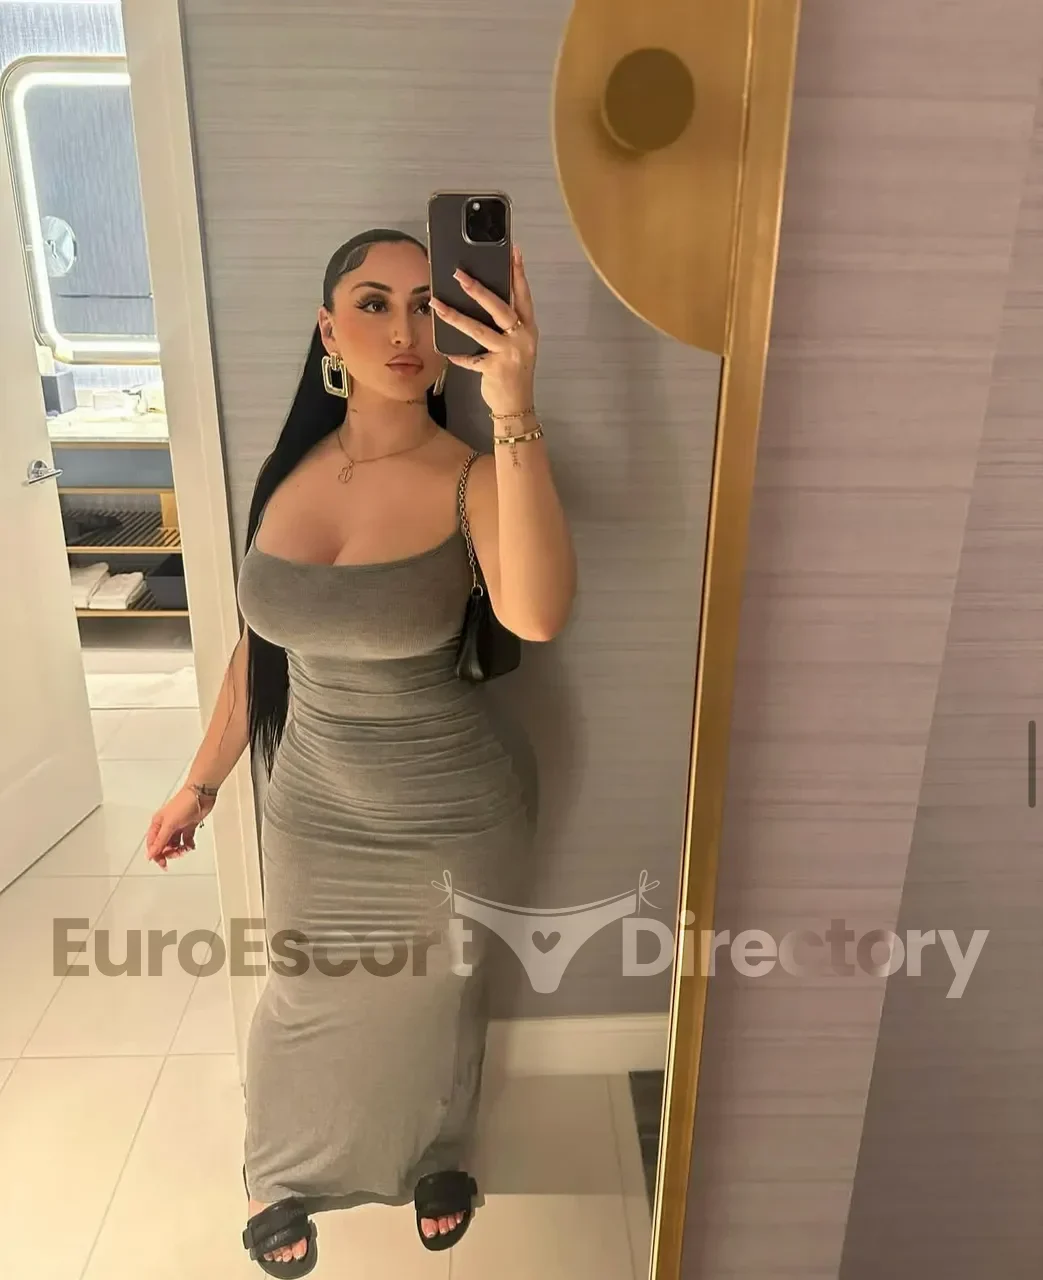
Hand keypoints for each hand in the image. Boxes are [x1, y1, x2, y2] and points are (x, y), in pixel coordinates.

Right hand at [145, 785, 214, 869]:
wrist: (201, 795)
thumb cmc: (183, 804)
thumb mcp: (169, 824)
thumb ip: (161, 841)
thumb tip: (151, 854)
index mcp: (157, 824)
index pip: (153, 844)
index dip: (156, 855)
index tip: (163, 864)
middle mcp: (166, 826)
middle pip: (164, 846)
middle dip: (170, 852)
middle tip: (177, 853)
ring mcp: (178, 826)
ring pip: (175, 844)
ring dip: (180, 849)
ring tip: (185, 848)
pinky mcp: (189, 826)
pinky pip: (186, 840)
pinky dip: (188, 845)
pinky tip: (191, 845)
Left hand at [429, 245, 537, 417]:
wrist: (517, 405)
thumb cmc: (514, 371)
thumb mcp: (517, 344)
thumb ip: (507, 325)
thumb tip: (482, 299)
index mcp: (528, 328)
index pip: (523, 295)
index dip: (518, 273)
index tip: (513, 251)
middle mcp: (521, 338)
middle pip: (499, 308)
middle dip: (478, 290)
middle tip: (459, 274)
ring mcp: (509, 353)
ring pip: (480, 329)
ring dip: (456, 316)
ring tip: (437, 304)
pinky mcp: (495, 369)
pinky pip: (471, 358)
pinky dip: (458, 355)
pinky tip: (445, 350)